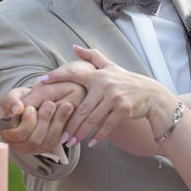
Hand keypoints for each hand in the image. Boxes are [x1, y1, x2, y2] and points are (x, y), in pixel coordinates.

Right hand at [0, 84, 80, 155]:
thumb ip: (11, 101)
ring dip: (57, 121)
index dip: (26, 123)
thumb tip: (18, 109)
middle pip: (34, 140)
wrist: (31, 103)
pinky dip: (64, 122)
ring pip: (48, 140)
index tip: (31, 108)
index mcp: (8, 135)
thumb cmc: (18, 101)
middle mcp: (21, 145)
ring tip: (64, 104)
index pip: (18, 135)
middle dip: (43, 120)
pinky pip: (58, 137)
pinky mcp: (50, 144)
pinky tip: (68, 108)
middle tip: (50, 103)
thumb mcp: (11, 98)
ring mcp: (36, 147)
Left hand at [41, 46, 167, 146]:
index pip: (73, 75)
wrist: (151, 94)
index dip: (56, 78)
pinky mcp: (123, 108)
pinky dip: (98, 136)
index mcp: (98, 75)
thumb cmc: (127, 81)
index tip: (40, 84)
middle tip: (59, 134)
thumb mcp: (111, 66)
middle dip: (69, 123)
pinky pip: (107, 125)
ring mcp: (115, 97)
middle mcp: (105, 84)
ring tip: (71, 142)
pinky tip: (91, 144)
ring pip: (92, 118)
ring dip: (80, 133)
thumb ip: (92, 57)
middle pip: (81, 107)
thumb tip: (74, 47)